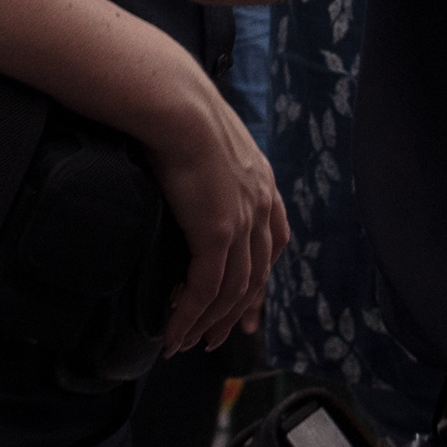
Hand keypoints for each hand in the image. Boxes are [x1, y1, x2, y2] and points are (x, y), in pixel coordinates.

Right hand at [131, 41, 286, 352]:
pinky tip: (174, 334)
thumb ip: (201, 157)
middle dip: (236, 311)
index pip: (273, 241)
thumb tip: (175, 163)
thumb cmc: (174, 107)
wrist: (174, 102)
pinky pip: (206, 290)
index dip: (261, 276)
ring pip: (232, 291)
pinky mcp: (217, 233)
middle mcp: (259, 205)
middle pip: (255, 274)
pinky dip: (190, 317)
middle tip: (219, 338)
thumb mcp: (201, 134)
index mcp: (261, 180)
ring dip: (209, 323)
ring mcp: (242, 221)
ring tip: (187, 344)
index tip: (249, 304)